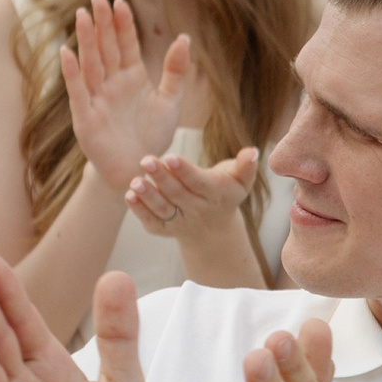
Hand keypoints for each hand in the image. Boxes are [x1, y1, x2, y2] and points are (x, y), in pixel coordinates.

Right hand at [62, 0, 189, 183]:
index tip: (120, 0)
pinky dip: (71, 74)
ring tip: (82, 16)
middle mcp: (112, 83)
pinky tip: (66, 53)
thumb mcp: (171, 101)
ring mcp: (97, 99)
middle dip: (101, 23)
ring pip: (90, 64)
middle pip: (105, 48)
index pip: (125, 44)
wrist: (140, 170)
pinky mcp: (86, 118)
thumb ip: (176, 70)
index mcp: (131, 76)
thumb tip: (184, 37)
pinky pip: (78, 93)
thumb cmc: (153, 135)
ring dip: (85, 41)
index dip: (122, 24)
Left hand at [125, 146, 258, 241]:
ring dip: (148, 196)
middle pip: (178, 194)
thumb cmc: (225, 192)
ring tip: (135, 181)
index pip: (198, 183)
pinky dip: (140, 211)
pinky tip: (129, 195)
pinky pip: (153, 222)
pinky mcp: (166, 229)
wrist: (213, 228)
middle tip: (146, 160)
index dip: (184, 170)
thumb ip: (246, 166)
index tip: (170, 157)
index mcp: (215, 195)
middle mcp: (198, 211)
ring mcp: (181, 222)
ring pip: (164, 210)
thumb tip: (252, 152)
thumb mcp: (240, 180)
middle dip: (162, 178)